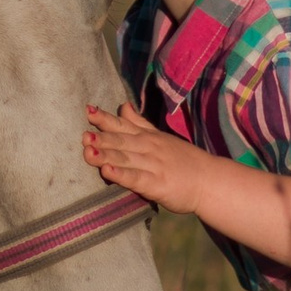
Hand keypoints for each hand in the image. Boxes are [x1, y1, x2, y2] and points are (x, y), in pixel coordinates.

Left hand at [83, 100, 207, 215]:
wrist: (209, 180)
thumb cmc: (183, 159)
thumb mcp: (160, 136)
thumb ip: (139, 123)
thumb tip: (123, 106)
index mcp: (147, 137)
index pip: (123, 125)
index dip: (105, 119)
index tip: (88, 111)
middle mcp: (148, 148)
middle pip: (121, 141)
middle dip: (101, 137)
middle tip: (82, 135)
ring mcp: (152, 165)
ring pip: (125, 158)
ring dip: (105, 154)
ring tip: (87, 151)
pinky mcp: (157, 184)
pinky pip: (136, 178)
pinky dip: (121, 174)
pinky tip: (107, 171)